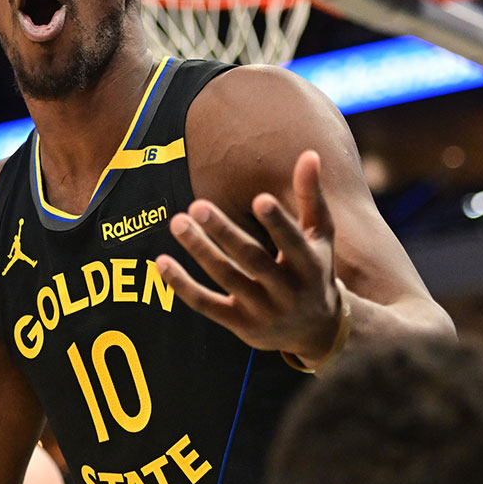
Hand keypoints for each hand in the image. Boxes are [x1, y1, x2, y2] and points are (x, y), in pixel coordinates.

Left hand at [156, 150, 341, 361]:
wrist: (316, 331)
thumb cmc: (315, 270)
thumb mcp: (320, 237)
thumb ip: (311, 197)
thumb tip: (309, 153)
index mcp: (311, 266)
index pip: (293, 243)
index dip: (278, 223)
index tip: (259, 199)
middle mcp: (288, 292)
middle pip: (252, 260)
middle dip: (225, 233)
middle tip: (198, 206)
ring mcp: (263, 311)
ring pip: (226, 278)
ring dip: (200, 250)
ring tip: (177, 222)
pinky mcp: (240, 325)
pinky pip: (206, 304)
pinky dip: (182, 285)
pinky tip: (162, 262)